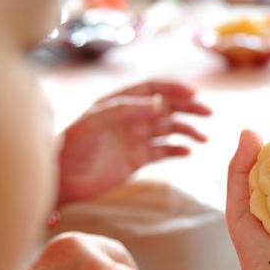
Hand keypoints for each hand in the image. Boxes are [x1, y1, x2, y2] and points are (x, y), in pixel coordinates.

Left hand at [57, 80, 211, 206]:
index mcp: (119, 102)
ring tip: (202, 138)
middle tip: (208, 113)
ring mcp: (135, 138)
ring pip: (168, 129)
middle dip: (188, 108)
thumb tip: (159, 104)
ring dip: (187, 130)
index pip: (152, 88)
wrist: (61, 181)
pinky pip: (163, 151)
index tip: (193, 93)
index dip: (173, 88)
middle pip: (166, 107)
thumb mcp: (93, 124)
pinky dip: (178, 150)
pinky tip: (188, 152)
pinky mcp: (137, 159)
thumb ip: (125, 110)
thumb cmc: (70, 148)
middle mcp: (130, 117)